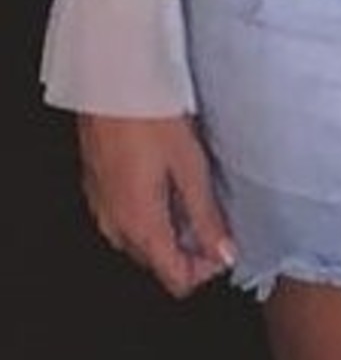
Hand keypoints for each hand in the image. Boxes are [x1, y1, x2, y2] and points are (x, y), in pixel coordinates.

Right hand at [77, 114, 236, 300]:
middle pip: (157, 262)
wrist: (109, 81)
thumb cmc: (147, 115)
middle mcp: (116, 222)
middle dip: (188, 252)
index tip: (223, 247)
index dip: (205, 271)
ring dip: (168, 233)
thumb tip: (223, 252)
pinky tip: (164, 184)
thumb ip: (207, 217)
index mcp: (141, 224)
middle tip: (213, 221)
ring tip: (191, 198)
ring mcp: (102, 205)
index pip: (175, 278)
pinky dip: (148, 214)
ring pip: (139, 242)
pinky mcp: (96, 186)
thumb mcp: (190, 167)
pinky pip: (124, 218)